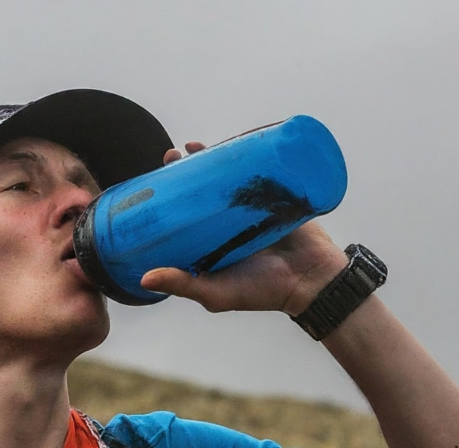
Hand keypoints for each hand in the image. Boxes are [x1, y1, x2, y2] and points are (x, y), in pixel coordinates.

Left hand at [139, 142, 349, 315]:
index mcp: (209, 248)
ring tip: (190, 146)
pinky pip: (253, 172)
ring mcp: (248, 210)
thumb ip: (183, 284)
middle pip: (200, 194)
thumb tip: (144, 278)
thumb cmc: (263, 291)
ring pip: (224, 180)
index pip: (182, 221)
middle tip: (170, 157)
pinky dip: (242, 157)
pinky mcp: (271, 197)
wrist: (313, 278)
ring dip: (207, 161)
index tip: (151, 185)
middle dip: (183, 174)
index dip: (167, 203)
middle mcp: (225, 227)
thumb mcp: (217, 292)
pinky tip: (230, 144)